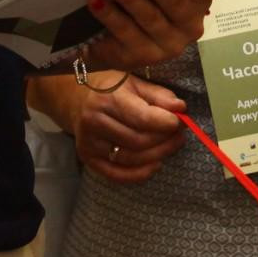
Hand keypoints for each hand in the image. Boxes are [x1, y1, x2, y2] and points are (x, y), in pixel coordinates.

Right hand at [68, 71, 189, 183]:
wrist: (77, 98)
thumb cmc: (111, 88)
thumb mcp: (134, 82)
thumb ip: (158, 95)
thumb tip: (180, 108)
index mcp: (107, 98)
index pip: (142, 118)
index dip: (166, 123)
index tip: (180, 121)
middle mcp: (94, 121)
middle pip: (139, 141)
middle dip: (165, 140)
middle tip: (180, 134)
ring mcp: (89, 143)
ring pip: (131, 158)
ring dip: (158, 155)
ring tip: (172, 145)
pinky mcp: (88, 158)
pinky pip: (117, 174)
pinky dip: (140, 173)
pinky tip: (156, 164)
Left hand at [84, 0, 224, 71]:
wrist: (112, 46)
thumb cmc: (140, 6)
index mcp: (196, 6)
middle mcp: (186, 29)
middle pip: (176, 5)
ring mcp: (163, 47)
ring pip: (148, 20)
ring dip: (130, 0)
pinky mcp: (137, 59)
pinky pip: (123, 35)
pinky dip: (109, 16)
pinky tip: (96, 3)